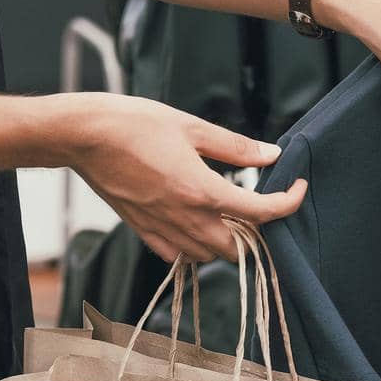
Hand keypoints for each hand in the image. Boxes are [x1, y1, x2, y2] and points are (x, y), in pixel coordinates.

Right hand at [67, 93, 304, 262]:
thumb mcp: (191, 127)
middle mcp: (184, 218)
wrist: (82, 136)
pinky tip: (193, 222)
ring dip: (224, 241)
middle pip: (235, 248)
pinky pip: (177, 254)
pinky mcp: (143, 231)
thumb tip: (270, 154)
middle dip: (253, 232)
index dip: (288, 203)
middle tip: (255, 205)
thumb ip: (235, 147)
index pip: (260, 213)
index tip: (297, 189)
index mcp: (202, 191)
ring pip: (207, 255)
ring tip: (224, 212)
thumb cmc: (133, 124)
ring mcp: (162, 229)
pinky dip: (193, 246)